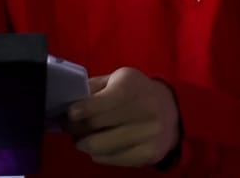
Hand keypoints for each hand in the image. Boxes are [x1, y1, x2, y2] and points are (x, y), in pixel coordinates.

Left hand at [65, 67, 180, 167]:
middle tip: (69, 127)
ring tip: (81, 138)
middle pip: (97, 125)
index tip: (70, 114)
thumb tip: (70, 102)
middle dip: (76, 128)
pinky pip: (112, 159)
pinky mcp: (150, 154)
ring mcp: (148, 134)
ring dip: (84, 144)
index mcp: (130, 85)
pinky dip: (99, 155)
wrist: (171, 110)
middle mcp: (144, 109)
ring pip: (102, 146)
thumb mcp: (117, 79)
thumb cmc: (136, 91)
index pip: (103, 101)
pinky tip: (98, 146)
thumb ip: (94, 88)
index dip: (83, 109)